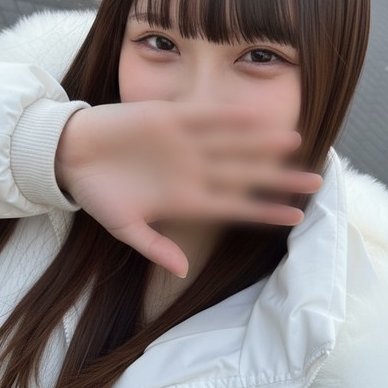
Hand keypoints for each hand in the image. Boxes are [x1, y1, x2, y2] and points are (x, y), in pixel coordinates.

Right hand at [55, 100, 322, 278]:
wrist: (71, 155)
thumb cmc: (96, 193)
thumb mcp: (123, 227)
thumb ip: (154, 246)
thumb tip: (182, 271)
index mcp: (184, 199)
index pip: (234, 206)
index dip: (265, 211)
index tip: (297, 217)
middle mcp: (192, 170)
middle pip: (244, 174)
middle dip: (279, 178)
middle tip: (316, 181)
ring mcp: (183, 143)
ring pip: (233, 143)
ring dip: (262, 143)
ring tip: (295, 141)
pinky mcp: (169, 116)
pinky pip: (207, 116)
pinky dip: (231, 117)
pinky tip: (257, 117)